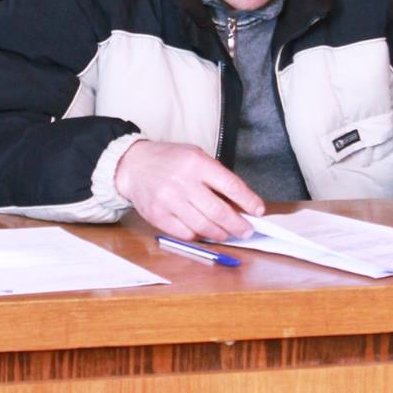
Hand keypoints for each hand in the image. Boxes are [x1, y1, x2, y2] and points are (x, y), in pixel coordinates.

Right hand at [114, 140, 263, 240]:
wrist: (133, 165)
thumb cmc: (170, 161)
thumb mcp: (195, 157)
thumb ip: (216, 177)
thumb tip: (241, 204)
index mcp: (196, 163)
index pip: (230, 185)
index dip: (248, 201)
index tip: (258, 211)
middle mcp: (183, 182)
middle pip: (218, 211)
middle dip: (238, 225)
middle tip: (247, 231)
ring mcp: (169, 200)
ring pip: (203, 226)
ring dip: (220, 234)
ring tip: (228, 234)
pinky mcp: (158, 216)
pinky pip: (185, 234)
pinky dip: (198, 236)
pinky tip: (204, 233)